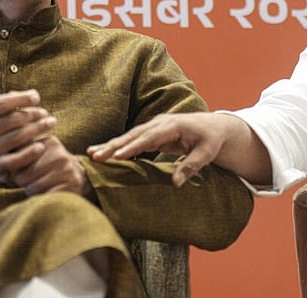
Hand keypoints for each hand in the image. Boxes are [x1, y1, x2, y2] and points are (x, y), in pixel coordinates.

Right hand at [0, 89, 55, 191]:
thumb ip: (2, 103)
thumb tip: (31, 95)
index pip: (2, 104)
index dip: (22, 98)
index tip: (36, 97)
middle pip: (14, 120)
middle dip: (33, 114)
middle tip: (45, 113)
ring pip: (19, 137)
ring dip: (39, 128)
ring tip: (50, 122)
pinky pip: (17, 159)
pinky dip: (31, 152)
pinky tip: (42, 145)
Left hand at [9, 136, 91, 196]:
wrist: (81, 181)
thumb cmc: (50, 170)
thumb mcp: (36, 160)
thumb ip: (16, 162)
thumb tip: (1, 176)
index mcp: (49, 142)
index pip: (19, 157)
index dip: (15, 169)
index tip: (20, 172)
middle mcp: (59, 154)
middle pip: (22, 174)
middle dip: (23, 182)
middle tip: (33, 181)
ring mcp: (67, 170)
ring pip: (32, 187)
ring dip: (32, 192)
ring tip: (42, 186)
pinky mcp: (71, 186)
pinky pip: (43, 197)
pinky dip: (42, 199)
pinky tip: (49, 193)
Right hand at [88, 112, 238, 186]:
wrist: (214, 127)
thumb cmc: (211, 139)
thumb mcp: (206, 153)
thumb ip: (191, 166)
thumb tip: (175, 184)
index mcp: (173, 125)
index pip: (149, 137)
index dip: (133, 146)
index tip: (117, 156)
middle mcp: (160, 123)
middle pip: (134, 135)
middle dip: (114, 145)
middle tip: (95, 155)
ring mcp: (154, 127)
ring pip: (130, 136)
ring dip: (111, 145)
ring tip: (92, 154)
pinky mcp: (152, 133)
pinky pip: (133, 140)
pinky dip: (119, 147)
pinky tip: (104, 155)